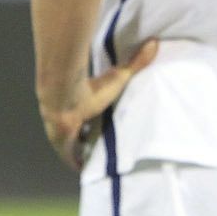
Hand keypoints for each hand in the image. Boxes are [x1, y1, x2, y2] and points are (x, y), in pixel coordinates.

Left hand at [38, 39, 158, 169]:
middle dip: (89, 143)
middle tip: (104, 153)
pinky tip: (86, 173)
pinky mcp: (62, 146)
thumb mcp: (117, 77)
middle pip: (81, 136)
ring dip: (83, 156)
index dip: (94, 127)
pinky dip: (78, 166)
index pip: (88, 120)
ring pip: (74, 149)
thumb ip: (135, 62)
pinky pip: (71, 160)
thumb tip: (154, 42)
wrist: (63, 95)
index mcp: (81, 109)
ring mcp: (63, 135)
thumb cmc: (89, 87)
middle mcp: (70, 122)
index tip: (102, 132)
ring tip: (98, 166)